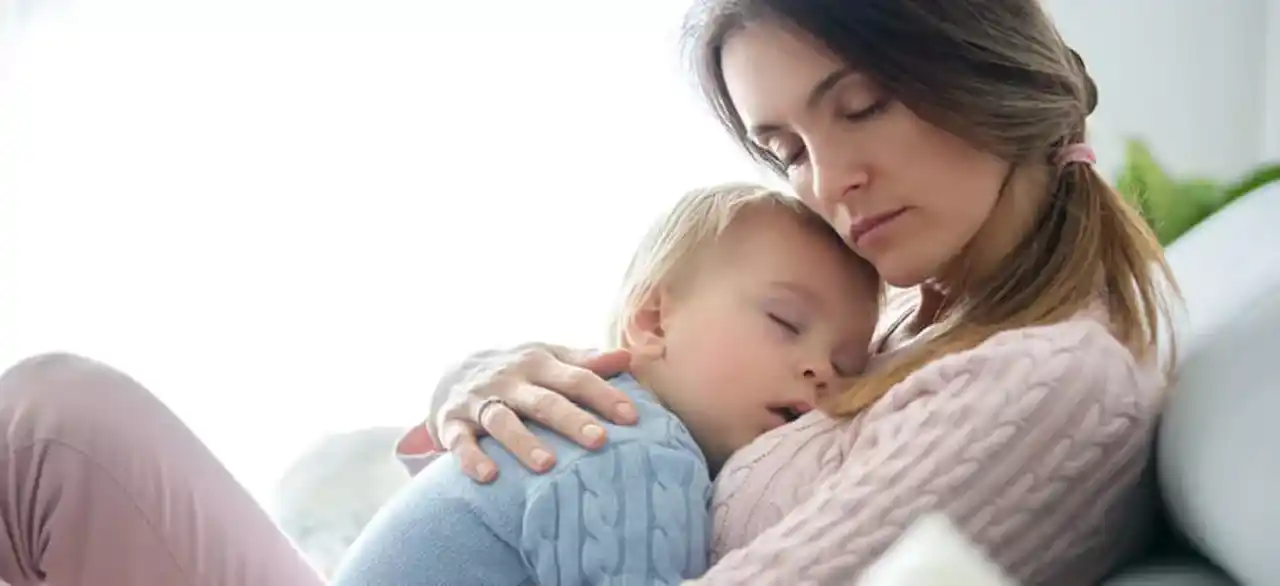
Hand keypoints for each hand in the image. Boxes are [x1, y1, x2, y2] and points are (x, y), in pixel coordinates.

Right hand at [434, 343, 633, 482]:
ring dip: (524, 442)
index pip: (576, 377)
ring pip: (502, 421)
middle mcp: (509, 381)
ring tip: (547, 465)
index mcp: (538, 362)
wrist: (450, 369)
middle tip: (599, 441)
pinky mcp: (450, 422)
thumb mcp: (546, 357)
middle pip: (543, 401)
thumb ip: (585, 361)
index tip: (631, 418)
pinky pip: (459, 441)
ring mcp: (479, 401)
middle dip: (571, 420)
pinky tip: (489, 476)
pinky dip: (471, 458)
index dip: (604, 396)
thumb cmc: (515, 370)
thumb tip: (627, 358)